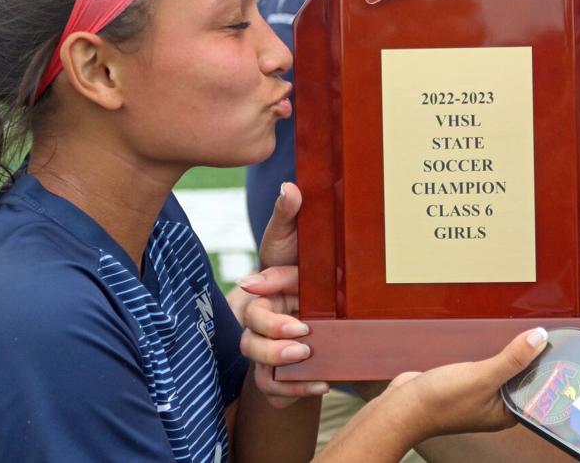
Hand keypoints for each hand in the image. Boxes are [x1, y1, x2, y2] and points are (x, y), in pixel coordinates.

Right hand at [238, 182, 328, 407]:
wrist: (329, 297)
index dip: (266, 307)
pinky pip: (278, 390)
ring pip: (260, 370)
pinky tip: (322, 384)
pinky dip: (295, 392)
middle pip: (250, 340)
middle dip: (272, 342)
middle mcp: (262, 325)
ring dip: (281, 370)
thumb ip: (290, 215)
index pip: (255, 303)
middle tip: (303, 340)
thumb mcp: (297, 238)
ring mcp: (271, 351)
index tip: (282, 307)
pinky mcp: (284, 373)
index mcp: (262, 294)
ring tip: (310, 364)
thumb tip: (291, 188)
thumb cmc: (305, 263)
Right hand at [383, 327, 548, 440]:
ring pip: (507, 371)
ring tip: (530, 337)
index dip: (549, 370)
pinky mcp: (468, 383)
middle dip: (533, 359)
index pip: (538, 390)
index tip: (561, 349)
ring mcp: (482, 395)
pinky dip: (496, 355)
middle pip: (524, 378)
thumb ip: (512, 359)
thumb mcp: (482, 377)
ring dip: (514, 356)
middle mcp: (497, 406)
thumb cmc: (439, 403)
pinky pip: (489, 366)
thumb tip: (538, 339)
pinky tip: (500, 344)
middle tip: (547, 336)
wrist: (402, 406)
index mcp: (507, 413)